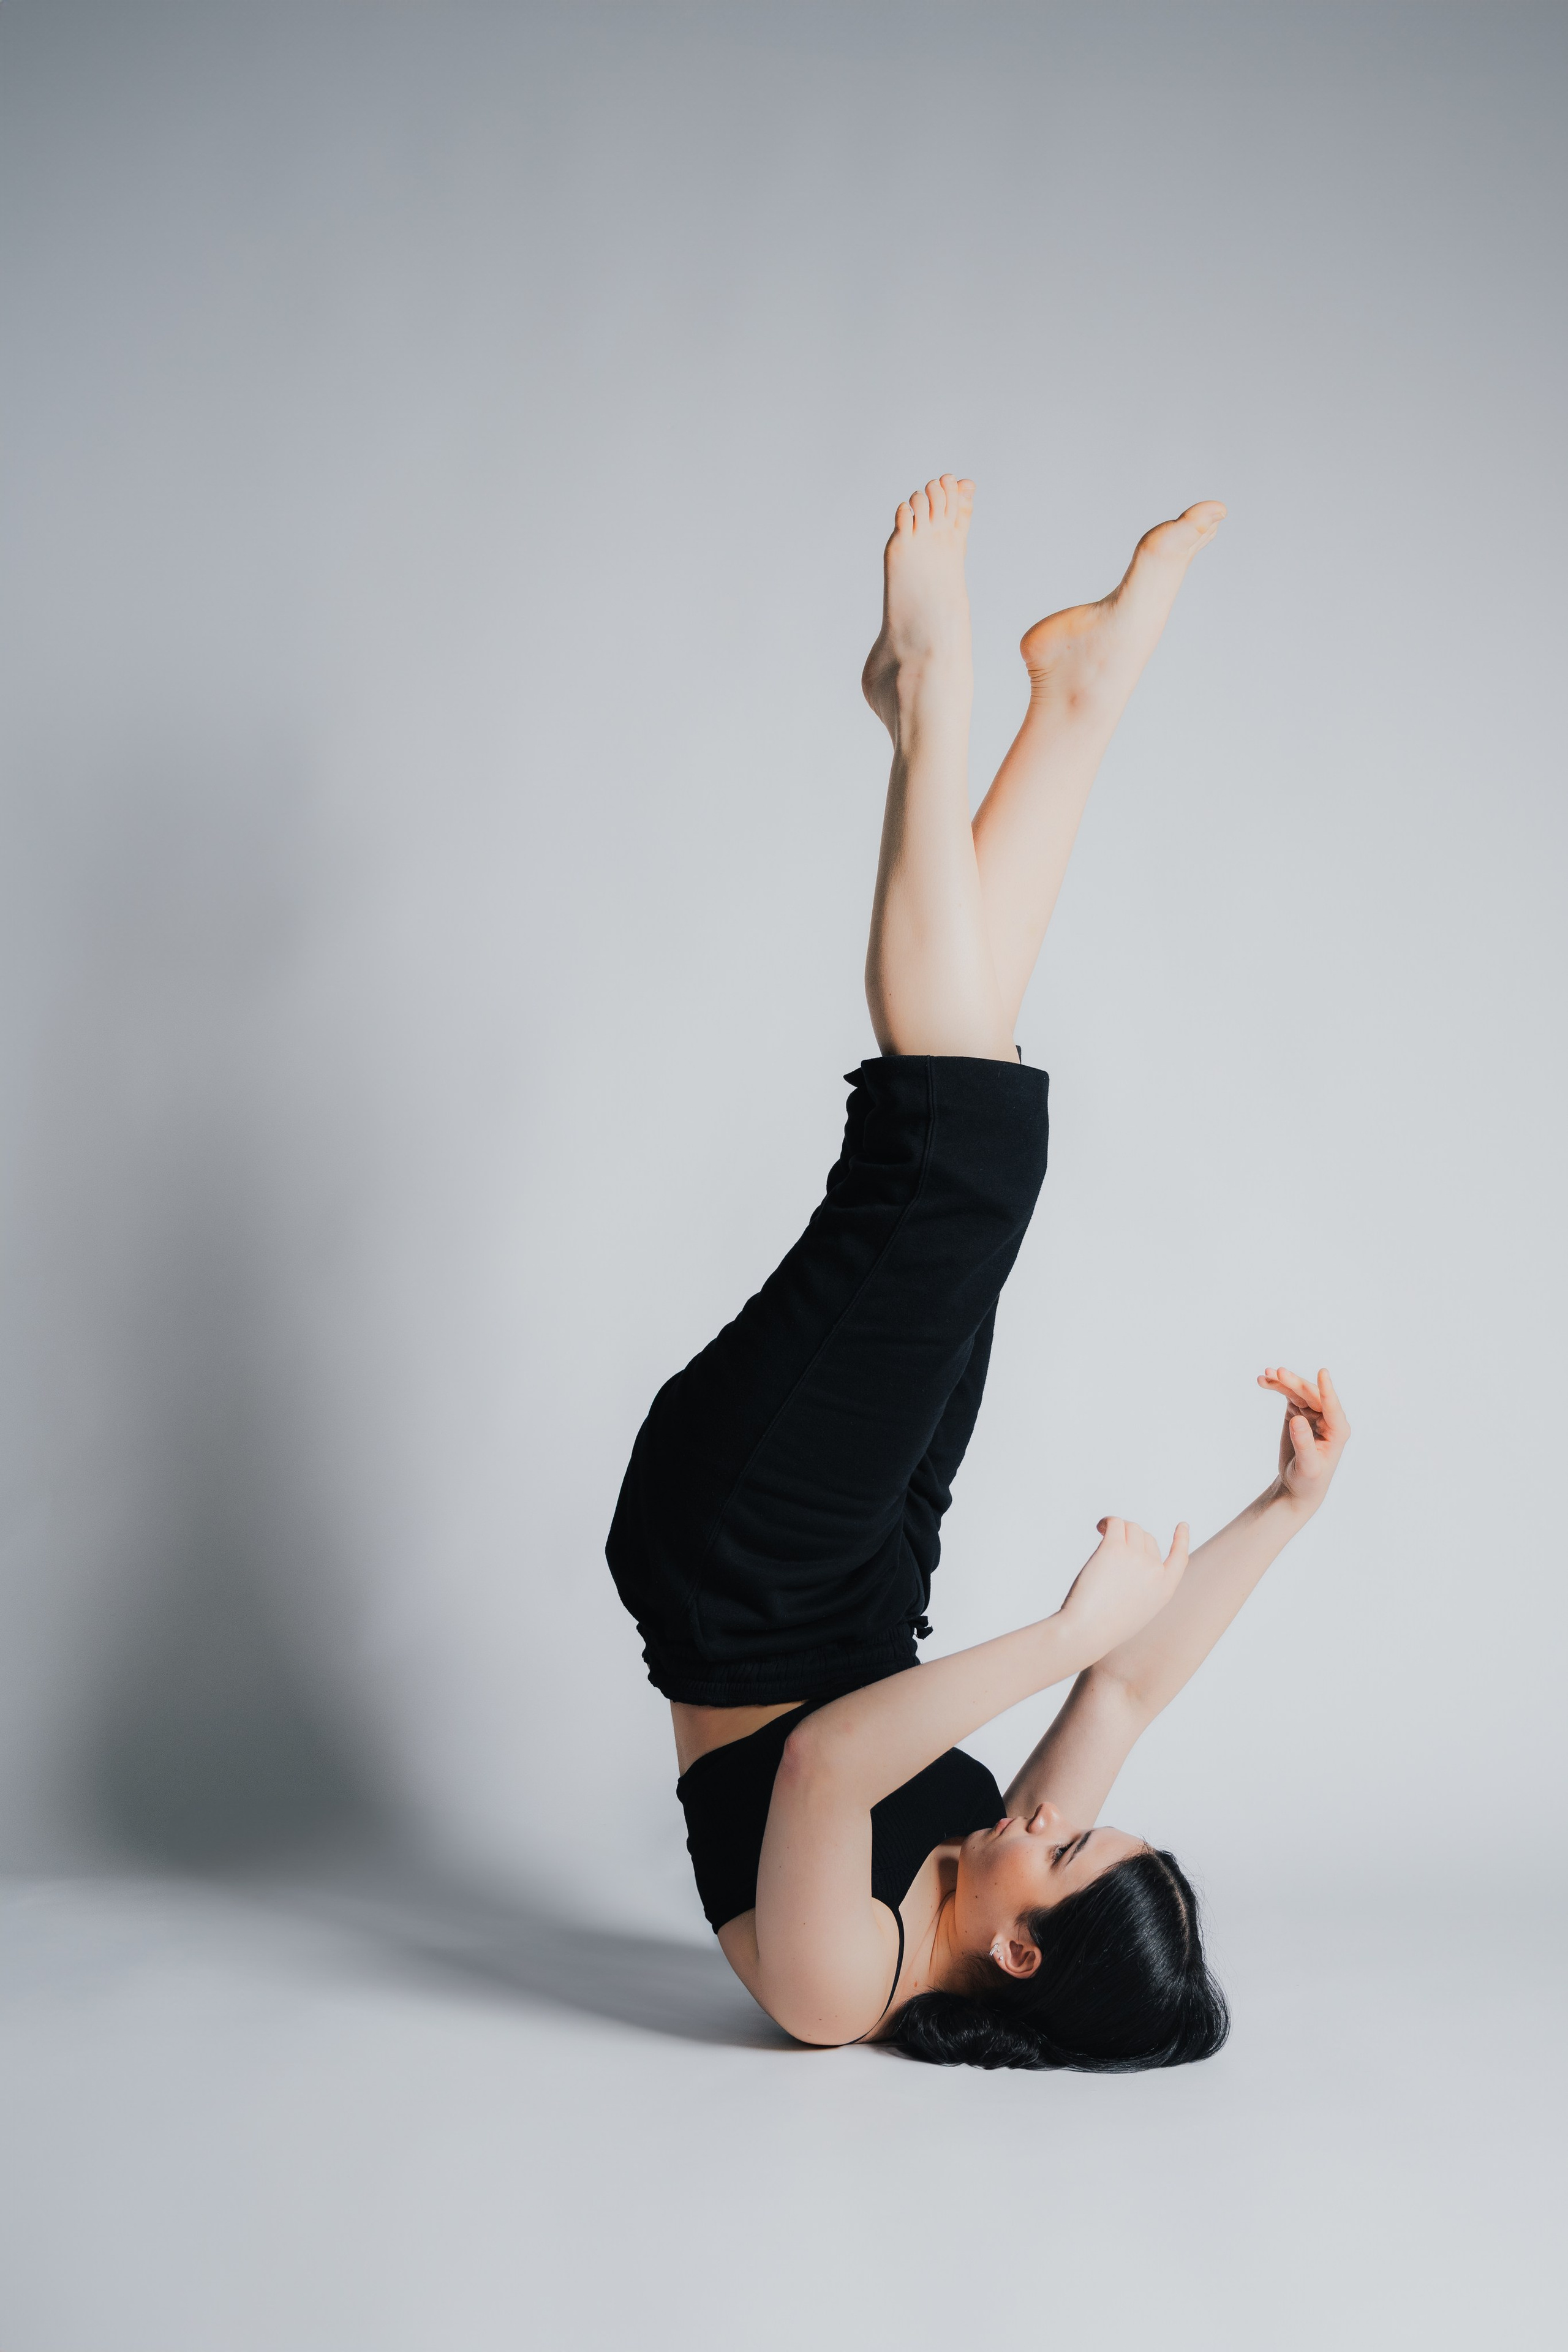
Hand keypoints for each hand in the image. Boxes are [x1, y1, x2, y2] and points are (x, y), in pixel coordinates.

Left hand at [1057, 1516, 1188, 1664]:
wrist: (1087, 1631)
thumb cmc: (1106, 1626)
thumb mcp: (1138, 1611)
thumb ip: (1143, 1587)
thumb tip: (1131, 1558)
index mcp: (1164, 1589)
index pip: (1180, 1558)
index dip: (1182, 1539)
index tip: (1182, 1525)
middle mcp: (1154, 1571)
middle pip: (1147, 1538)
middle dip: (1131, 1539)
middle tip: (1112, 1550)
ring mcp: (1136, 1558)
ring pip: (1131, 1528)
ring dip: (1118, 1528)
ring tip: (1102, 1532)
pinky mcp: (1114, 1549)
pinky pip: (1116, 1523)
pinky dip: (1108, 1521)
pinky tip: (1100, 1528)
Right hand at [1258, 1364, 1350, 1513]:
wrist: (1297, 1486)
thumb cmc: (1308, 1481)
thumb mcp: (1307, 1466)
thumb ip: (1304, 1443)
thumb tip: (1298, 1419)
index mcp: (1337, 1431)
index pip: (1333, 1407)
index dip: (1327, 1390)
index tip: (1323, 1372)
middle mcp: (1328, 1419)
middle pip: (1312, 1395)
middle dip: (1295, 1383)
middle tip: (1277, 1373)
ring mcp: (1313, 1414)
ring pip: (1299, 1392)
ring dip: (1283, 1382)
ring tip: (1265, 1375)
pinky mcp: (1299, 1413)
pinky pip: (1289, 1395)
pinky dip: (1277, 1387)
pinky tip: (1264, 1382)